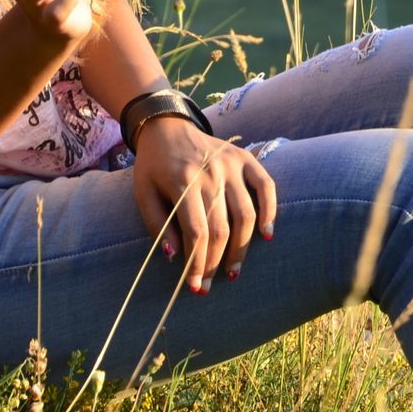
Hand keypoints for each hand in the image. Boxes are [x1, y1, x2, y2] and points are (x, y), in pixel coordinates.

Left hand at [131, 115, 276, 294]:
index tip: (195, 286)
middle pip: (221, 228)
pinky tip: (266, 234)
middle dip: (216, 263)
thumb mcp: (142, 192)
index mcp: (183, 181)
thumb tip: (175, 256)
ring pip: (245, 214)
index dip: (197, 264)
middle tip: (211, 283)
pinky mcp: (244, 158)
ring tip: (233, 271)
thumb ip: (157, 224)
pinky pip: (265, 186)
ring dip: (242, 248)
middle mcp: (210, 173)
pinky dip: (270, 210)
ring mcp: (230, 164)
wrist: (166, 125)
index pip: (196, 232)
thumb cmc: (153, 164)